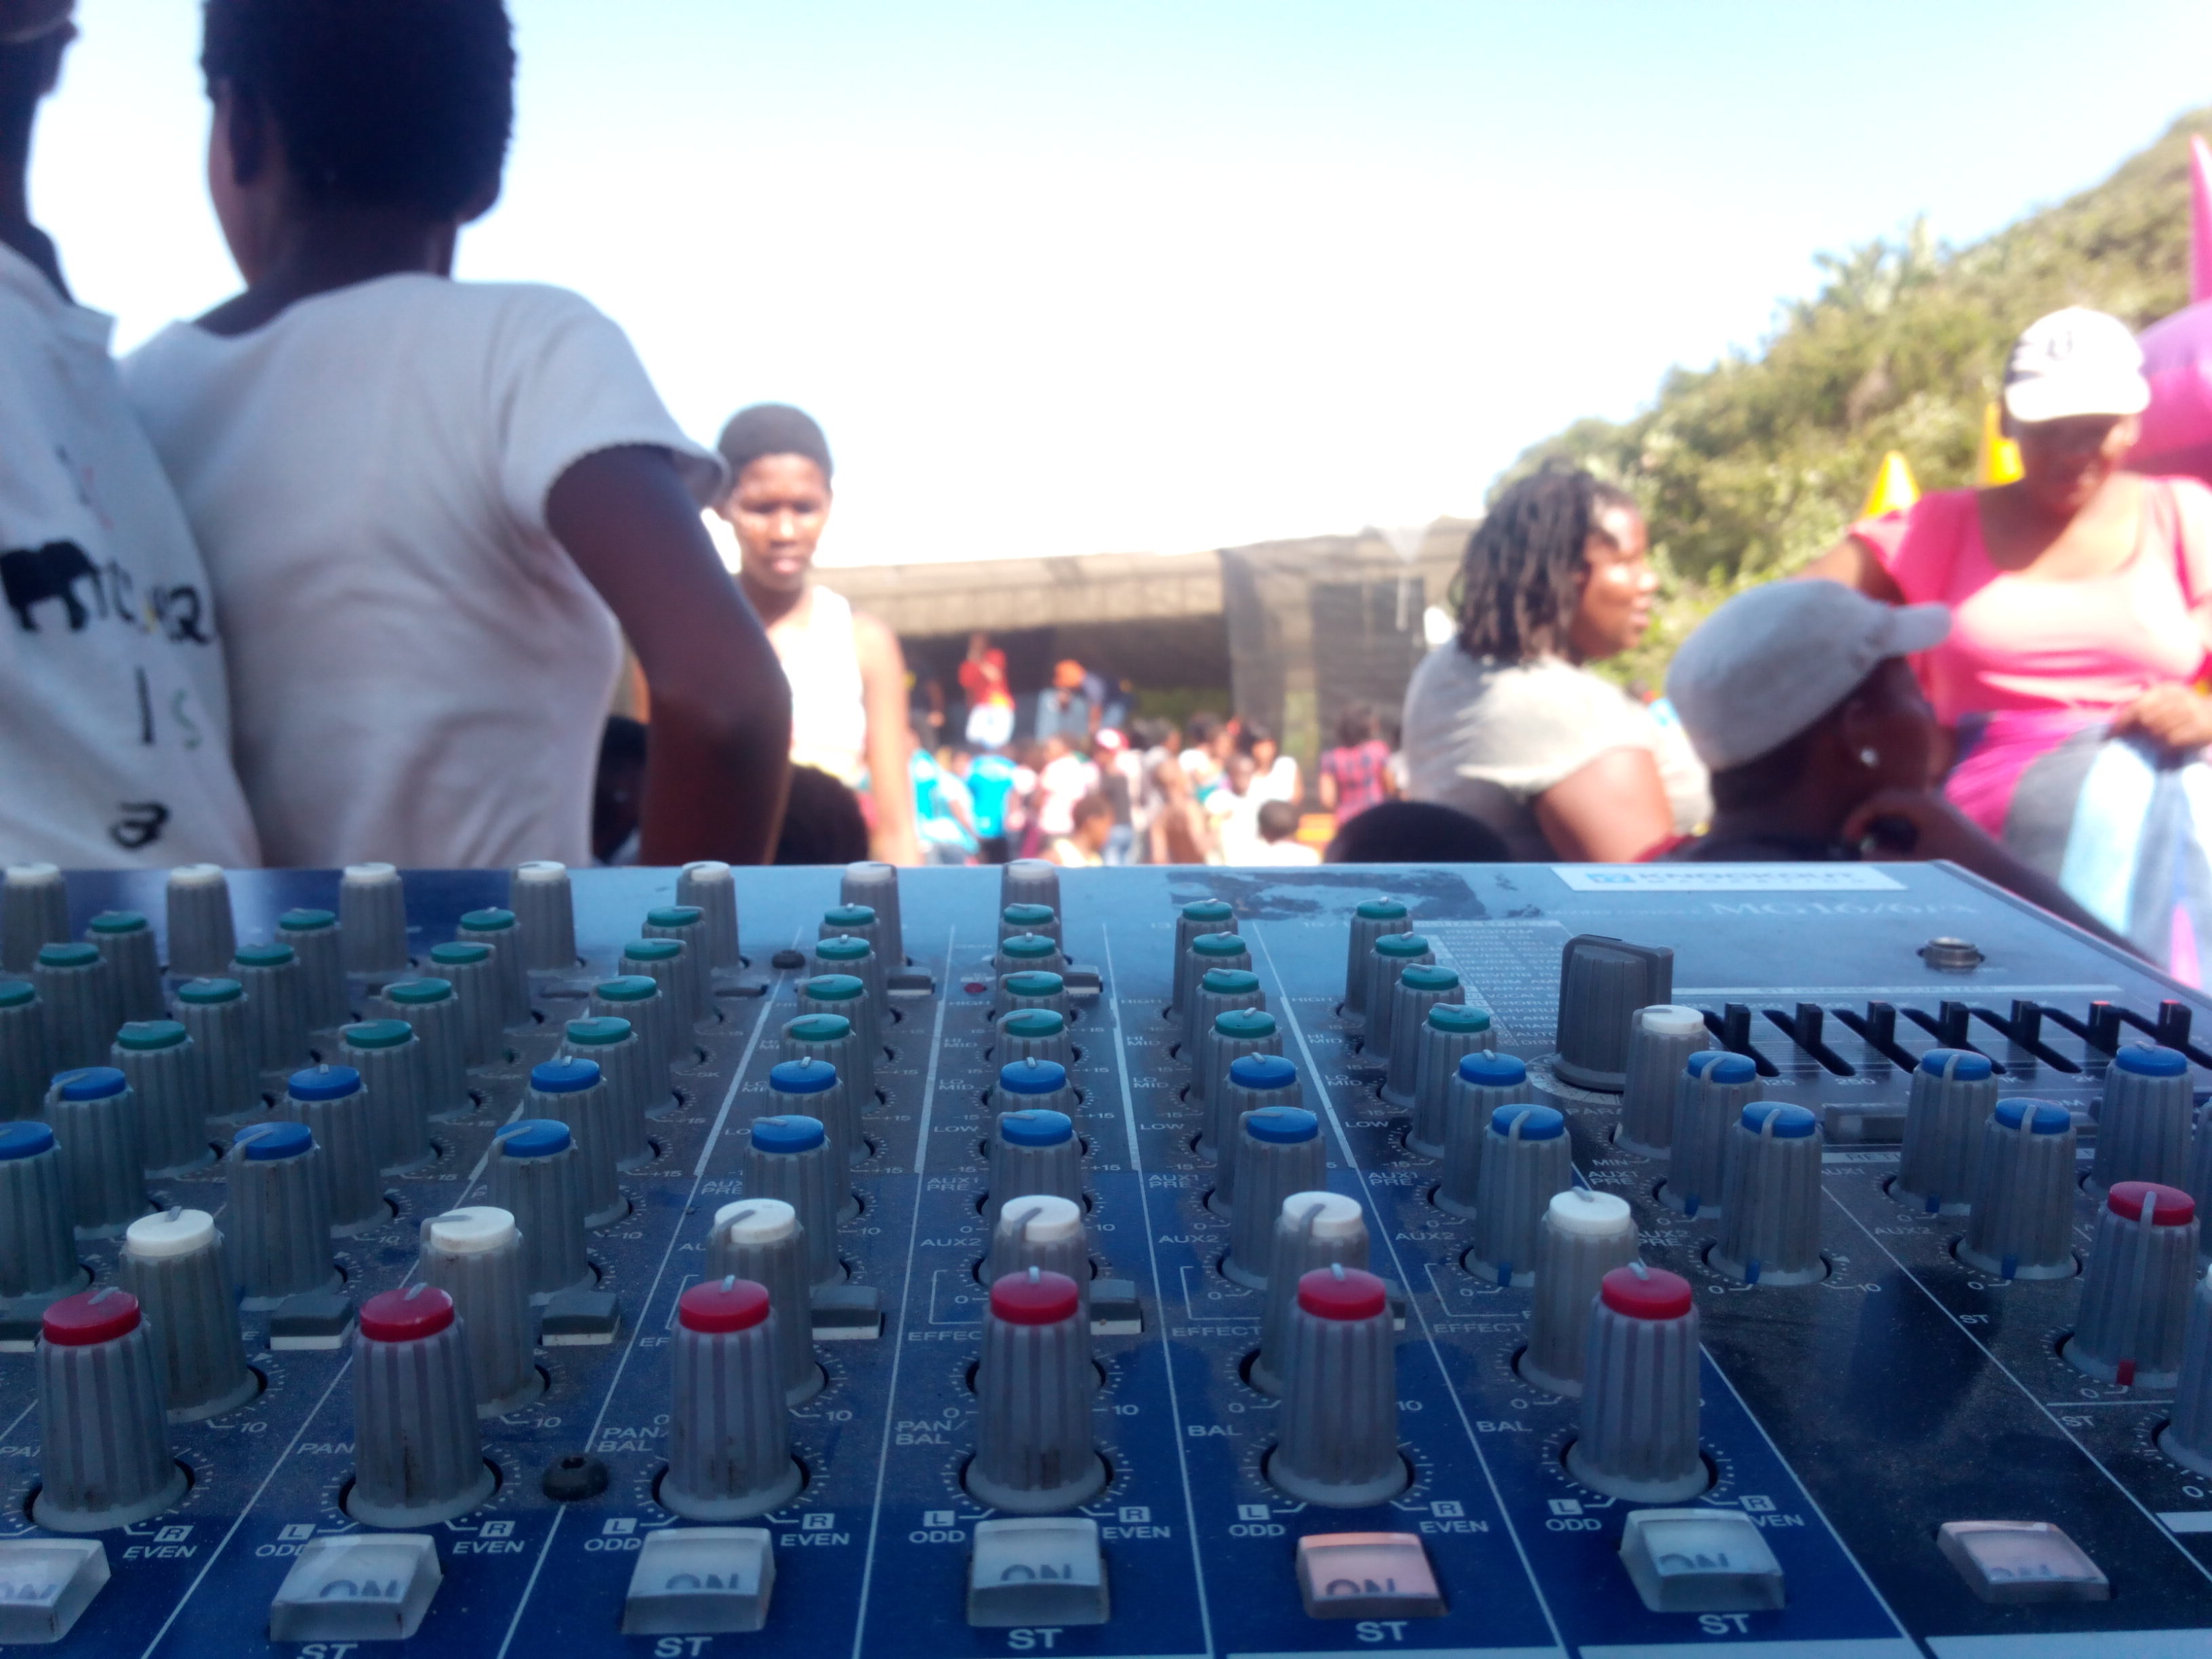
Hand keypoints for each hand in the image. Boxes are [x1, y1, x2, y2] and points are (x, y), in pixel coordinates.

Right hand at [1839, 788, 1993, 866]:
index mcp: (1923, 805)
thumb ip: (1886, 858)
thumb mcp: (1917, 865)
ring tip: (1872, 846)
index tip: (1847, 839)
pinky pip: (1912, 818)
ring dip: (1882, 825)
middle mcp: (1931, 801)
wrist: (1999, 873)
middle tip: (1855, 840)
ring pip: (1900, 810)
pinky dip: (1897, 829)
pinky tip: (1894, 849)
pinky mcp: (1945, 821)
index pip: (1879, 801)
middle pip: (1888, 801)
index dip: (1857, 818)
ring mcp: (1940, 809)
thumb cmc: (1959, 866)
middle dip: (1868, 819)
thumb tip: (1865, 852)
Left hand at [2110, 684, 2211, 751]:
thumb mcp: (2166, 700)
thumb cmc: (2184, 709)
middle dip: (2138, 732)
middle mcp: (2180, 698)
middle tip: (2135, 741)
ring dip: (2154, 741)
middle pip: (2145, 720)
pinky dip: (2166, 747)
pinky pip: (2172, 741)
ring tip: (2157, 742)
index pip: (2138, 706)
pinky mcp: (2201, 728)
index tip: (2111, 735)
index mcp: (2167, 689)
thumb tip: (2116, 727)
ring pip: (2158, 732)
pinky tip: (2169, 747)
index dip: (2122, 722)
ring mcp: (2192, 712)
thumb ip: (2144, 707)